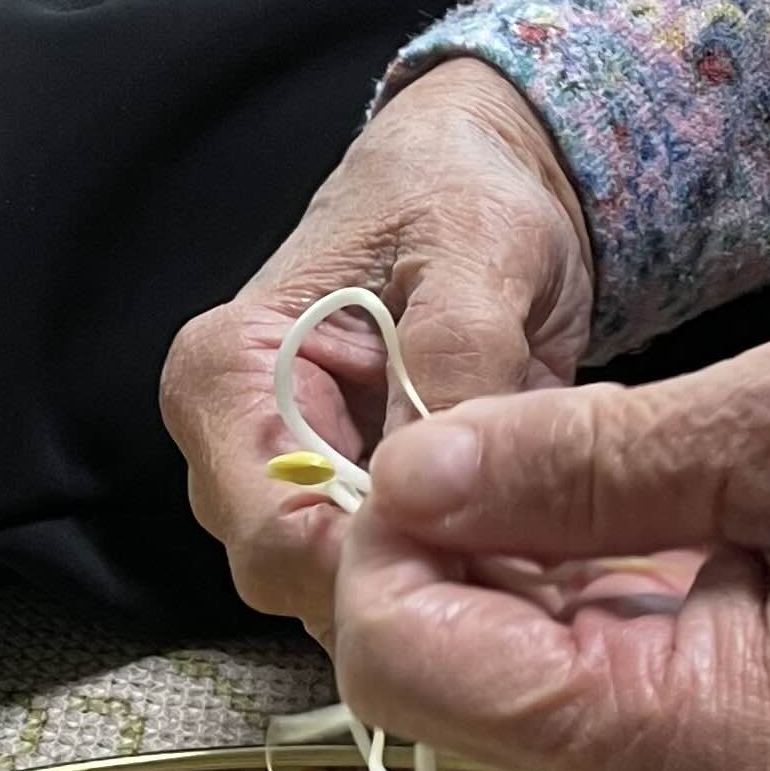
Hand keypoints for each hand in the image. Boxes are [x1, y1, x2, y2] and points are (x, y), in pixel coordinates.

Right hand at [161, 56, 594, 639]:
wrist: (472, 174)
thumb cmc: (458, 194)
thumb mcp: (478, 251)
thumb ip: (455, 359)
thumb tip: (451, 482)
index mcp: (224, 378)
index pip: (275, 536)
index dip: (386, 567)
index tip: (505, 560)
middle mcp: (230, 452)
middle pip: (302, 582)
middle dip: (419, 584)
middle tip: (542, 561)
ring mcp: (282, 489)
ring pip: (346, 596)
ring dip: (444, 585)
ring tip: (545, 548)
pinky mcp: (340, 512)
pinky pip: (387, 579)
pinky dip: (457, 575)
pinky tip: (528, 545)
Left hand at [330, 320, 769, 770]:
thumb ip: (588, 458)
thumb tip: (408, 471)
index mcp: (686, 748)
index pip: (409, 668)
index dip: (378, 543)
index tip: (425, 417)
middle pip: (431, 675)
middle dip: (421, 544)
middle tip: (480, 399)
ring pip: (490, 660)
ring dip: (487, 545)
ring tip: (562, 423)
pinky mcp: (710, 728)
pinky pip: (570, 651)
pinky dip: (553, 562)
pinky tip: (605, 469)